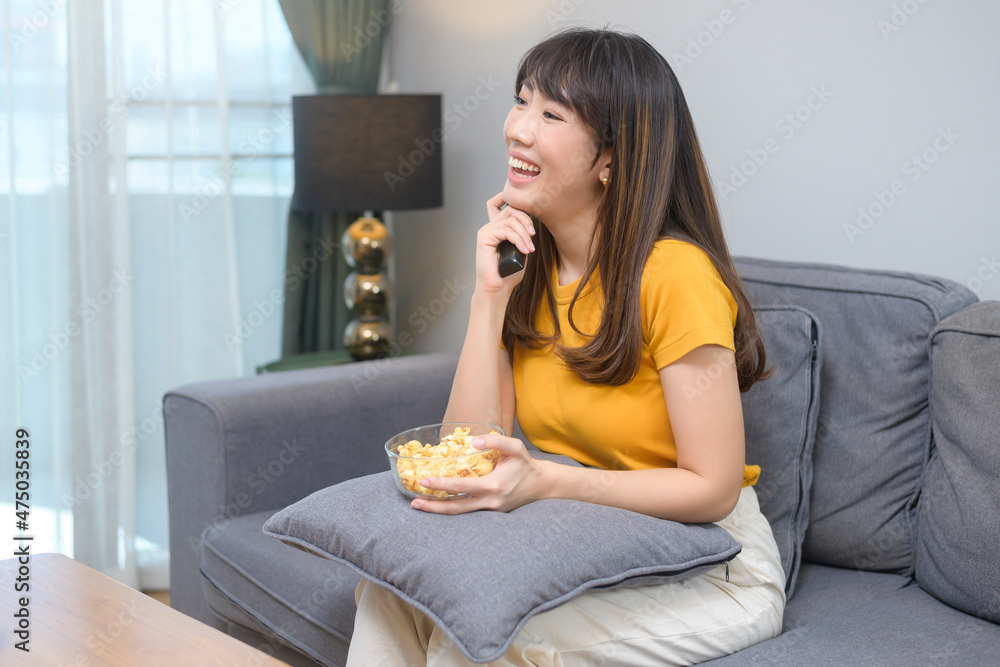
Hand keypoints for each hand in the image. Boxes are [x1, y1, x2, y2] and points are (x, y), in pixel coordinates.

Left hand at [410, 434, 546, 513]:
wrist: (541, 485)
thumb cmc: (526, 464)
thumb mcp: (515, 448)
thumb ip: (495, 441)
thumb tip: (474, 442)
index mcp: (493, 486)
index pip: (461, 486)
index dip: (441, 484)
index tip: (425, 480)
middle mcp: (490, 502)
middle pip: (456, 508)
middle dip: (433, 506)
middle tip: (414, 501)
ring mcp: (490, 511)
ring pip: (460, 513)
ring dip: (439, 511)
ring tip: (420, 505)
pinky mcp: (491, 513)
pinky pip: (468, 512)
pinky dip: (452, 509)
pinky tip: (439, 503)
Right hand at [474, 192, 535, 295]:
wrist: (498, 289)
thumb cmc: (509, 274)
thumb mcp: (521, 250)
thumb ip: (523, 235)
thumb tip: (531, 223)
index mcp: (497, 228)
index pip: (500, 203)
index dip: (512, 200)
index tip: (529, 215)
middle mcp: (490, 227)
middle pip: (510, 209)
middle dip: (526, 219)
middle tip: (533, 236)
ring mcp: (485, 231)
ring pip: (510, 220)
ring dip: (524, 234)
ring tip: (530, 248)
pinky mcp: (484, 237)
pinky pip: (506, 230)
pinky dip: (518, 239)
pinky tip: (524, 250)